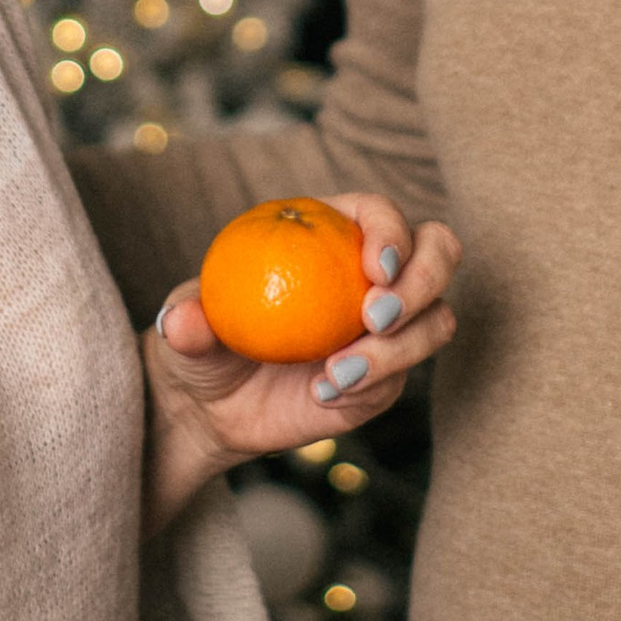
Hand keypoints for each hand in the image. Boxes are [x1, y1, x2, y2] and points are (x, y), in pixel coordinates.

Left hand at [142, 192, 460, 533]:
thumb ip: (185, 323)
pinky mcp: (388, 375)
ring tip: (337, 374)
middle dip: (422, 279)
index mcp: (328, 231)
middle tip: (376, 319)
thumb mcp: (183, 332)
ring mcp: (386, 326)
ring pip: (436, 319)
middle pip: (438, 251)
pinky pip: (403, 376)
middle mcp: (369, 272)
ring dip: (402, 347)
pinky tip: (324, 395)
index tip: (375, 269)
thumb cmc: (201, 345)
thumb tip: (183, 321)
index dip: (391, 232)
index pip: (381, 213)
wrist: (213, 406)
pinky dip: (373, 385)